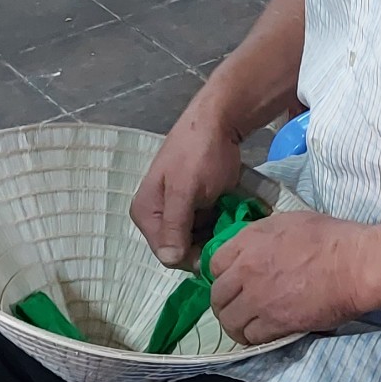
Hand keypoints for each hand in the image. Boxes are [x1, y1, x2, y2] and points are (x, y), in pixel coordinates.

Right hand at [130, 92, 242, 267]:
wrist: (219, 122)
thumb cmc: (199, 153)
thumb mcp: (185, 189)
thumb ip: (175, 224)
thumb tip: (169, 258)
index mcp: (146, 214)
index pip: (167, 255)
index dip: (193, 256)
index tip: (219, 247)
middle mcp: (158, 217)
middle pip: (183, 250)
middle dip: (207, 245)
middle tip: (230, 232)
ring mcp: (179, 212)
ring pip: (199, 241)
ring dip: (217, 236)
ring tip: (234, 221)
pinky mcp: (196, 207)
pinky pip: (208, 228)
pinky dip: (221, 226)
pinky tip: (234, 216)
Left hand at [209, 211, 375, 342]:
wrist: (355, 264)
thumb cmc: (331, 238)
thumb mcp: (289, 222)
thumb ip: (263, 236)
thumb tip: (254, 247)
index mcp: (249, 241)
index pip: (214, 265)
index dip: (222, 276)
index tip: (233, 282)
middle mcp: (246, 270)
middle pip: (218, 296)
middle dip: (225, 303)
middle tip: (238, 307)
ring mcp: (258, 298)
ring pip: (229, 320)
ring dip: (236, 324)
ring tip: (247, 326)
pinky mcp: (275, 322)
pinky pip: (250, 336)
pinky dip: (254, 337)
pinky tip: (263, 333)